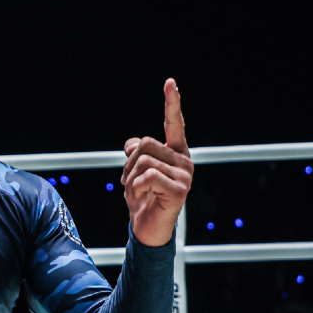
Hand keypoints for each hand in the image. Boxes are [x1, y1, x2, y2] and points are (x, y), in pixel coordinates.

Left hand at [122, 78, 193, 246]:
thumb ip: (135, 153)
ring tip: (135, 192)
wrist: (147, 230)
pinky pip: (147, 176)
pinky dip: (135, 187)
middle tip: (128, 181)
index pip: (173, 124)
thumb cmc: (142, 199)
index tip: (170, 82)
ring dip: (130, 177)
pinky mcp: (180, 190)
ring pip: (143, 159)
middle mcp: (184, 161)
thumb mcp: (133, 172)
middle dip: (128, 162)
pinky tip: (140, 197)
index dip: (172, 103)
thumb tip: (133, 145)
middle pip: (145, 143)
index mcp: (175, 153)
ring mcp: (185, 175)